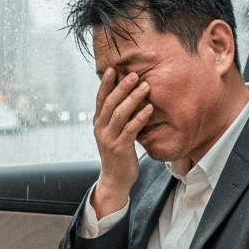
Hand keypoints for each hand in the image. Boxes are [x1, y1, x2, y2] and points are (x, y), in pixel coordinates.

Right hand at [92, 67, 151, 217]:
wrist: (115, 179)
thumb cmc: (118, 153)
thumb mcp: (113, 133)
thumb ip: (117, 117)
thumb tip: (127, 97)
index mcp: (98, 123)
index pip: (100, 99)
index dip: (105, 84)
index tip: (113, 69)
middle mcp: (100, 129)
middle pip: (110, 103)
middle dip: (122, 87)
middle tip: (135, 75)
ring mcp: (109, 139)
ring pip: (119, 113)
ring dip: (133, 98)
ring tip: (146, 87)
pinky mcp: (120, 148)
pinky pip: (130, 129)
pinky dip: (140, 117)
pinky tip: (150, 108)